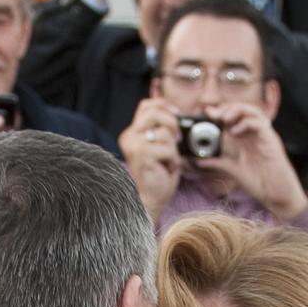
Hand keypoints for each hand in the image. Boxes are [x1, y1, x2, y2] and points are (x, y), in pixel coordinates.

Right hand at [118, 97, 181, 223]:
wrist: (151, 200)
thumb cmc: (158, 175)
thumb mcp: (162, 146)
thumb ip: (164, 129)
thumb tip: (177, 113)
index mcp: (132, 133)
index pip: (147, 105)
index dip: (164, 105)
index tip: (177, 114)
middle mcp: (129, 136)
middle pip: (155, 113)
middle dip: (172, 123)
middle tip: (177, 140)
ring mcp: (134, 145)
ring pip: (164, 132)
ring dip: (173, 149)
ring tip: (167, 162)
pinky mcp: (142, 155)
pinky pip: (168, 149)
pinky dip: (173, 160)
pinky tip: (166, 169)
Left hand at [196, 101, 307, 220]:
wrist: (277, 195)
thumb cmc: (261, 184)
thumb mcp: (234, 172)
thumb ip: (219, 163)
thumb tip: (199, 160)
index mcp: (247, 140)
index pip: (234, 119)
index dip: (221, 113)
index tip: (207, 113)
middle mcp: (256, 134)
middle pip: (244, 110)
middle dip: (227, 108)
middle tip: (213, 114)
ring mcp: (264, 136)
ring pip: (253, 111)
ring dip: (237, 110)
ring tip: (224, 118)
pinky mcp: (271, 140)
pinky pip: (259, 123)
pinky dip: (245, 123)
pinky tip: (234, 132)